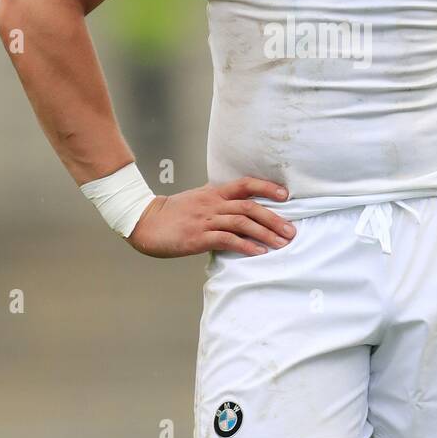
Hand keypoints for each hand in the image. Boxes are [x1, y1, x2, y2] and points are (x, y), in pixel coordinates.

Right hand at [127, 176, 295, 257]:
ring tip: (282, 243)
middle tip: (291, 231)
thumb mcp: (198, 200)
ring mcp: (205, 220)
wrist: (145, 222)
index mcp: (213, 193)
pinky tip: (259, 252)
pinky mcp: (198, 237)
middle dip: (274, 218)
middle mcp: (212, 204)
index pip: (245, 185)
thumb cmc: (173, 214)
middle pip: (249, 207)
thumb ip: (219, 203)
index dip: (266, 188)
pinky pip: (227, 240)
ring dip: (265, 233)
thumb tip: (241, 211)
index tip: (285, 195)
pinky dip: (246, 246)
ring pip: (242, 223)